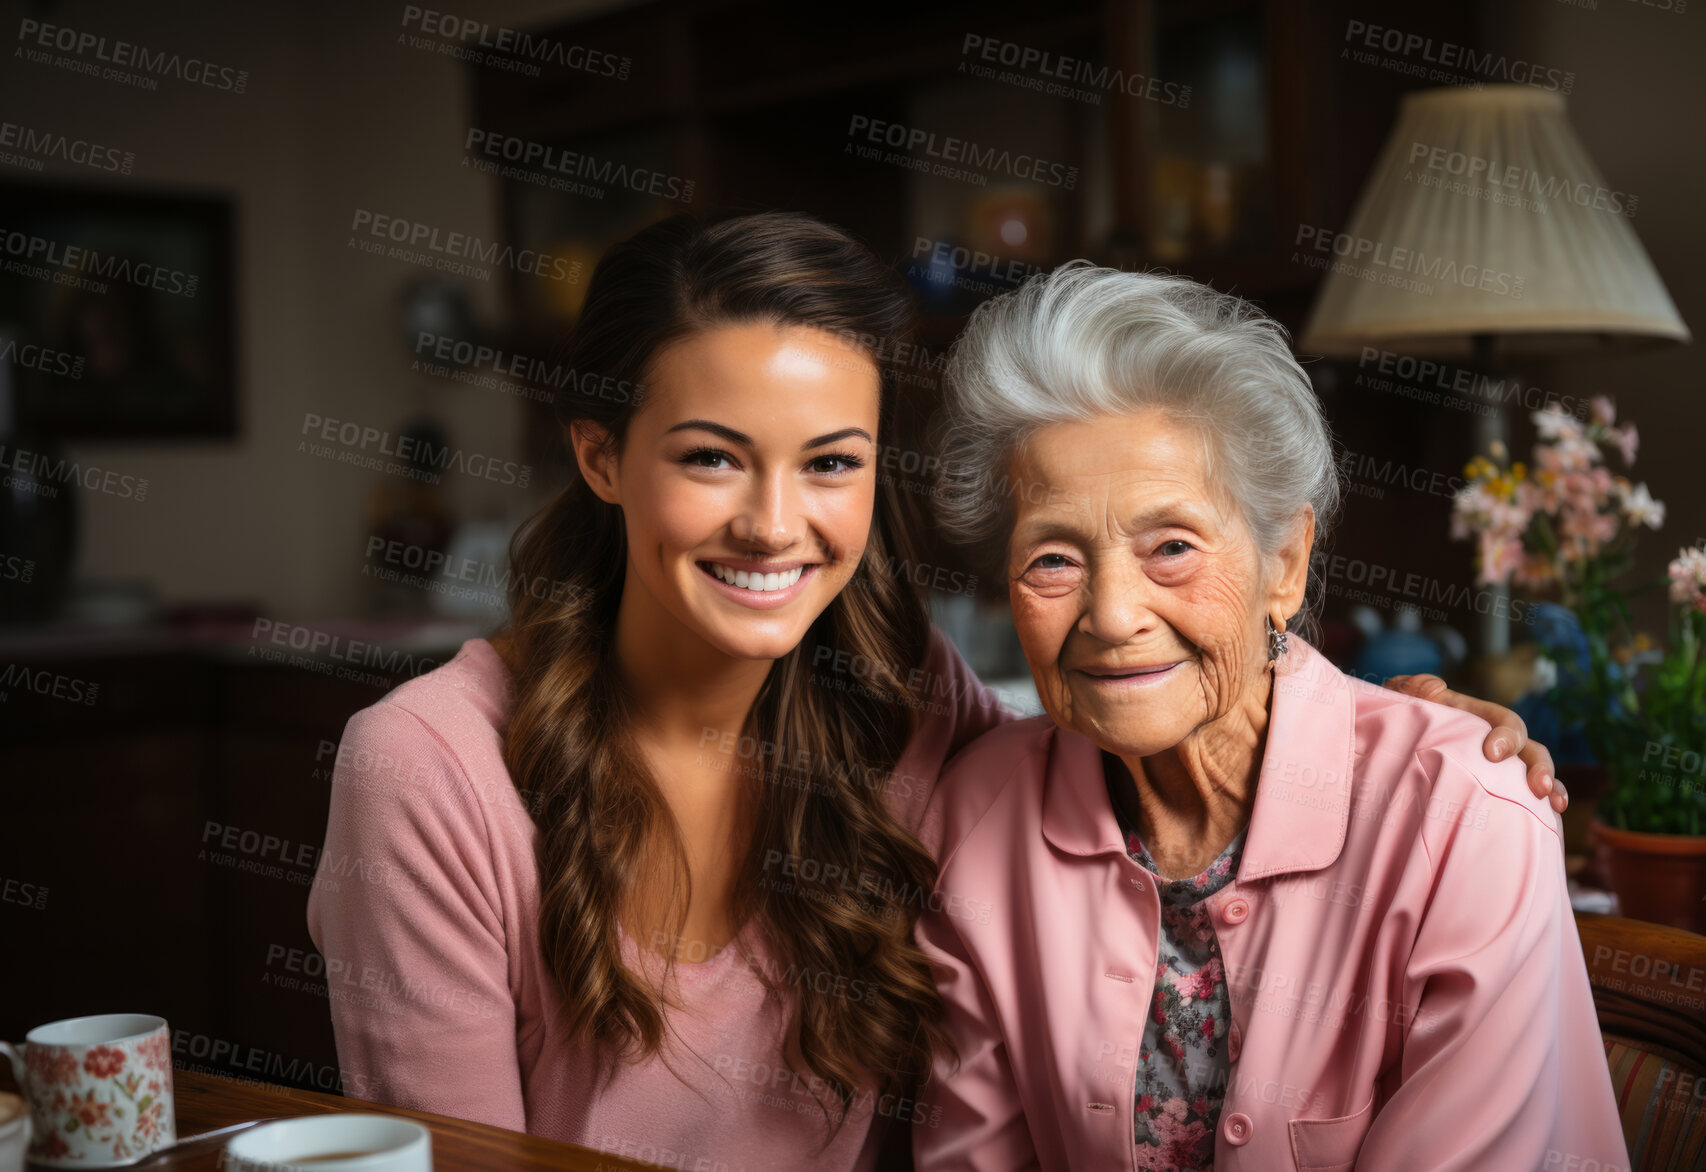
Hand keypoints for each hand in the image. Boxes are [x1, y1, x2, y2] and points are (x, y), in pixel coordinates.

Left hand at [1383, 675, 1567, 815]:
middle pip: (1530, 750)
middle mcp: (1496, 743)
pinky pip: (1525, 801)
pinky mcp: (1498, 793)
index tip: (1492, 754)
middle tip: (1537, 786)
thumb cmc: (1400, 722)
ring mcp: (1500, 770)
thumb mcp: (1401, 701)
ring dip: (1550, 787)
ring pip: (1536, 775)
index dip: (1505, 735)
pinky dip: (1541, 810)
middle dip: (1538, 766)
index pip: (1504, 721)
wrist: (1389, 749)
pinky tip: (1549, 821)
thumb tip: (1437, 688)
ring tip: (1554, 805)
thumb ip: (1413, 689)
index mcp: (1478, 718)